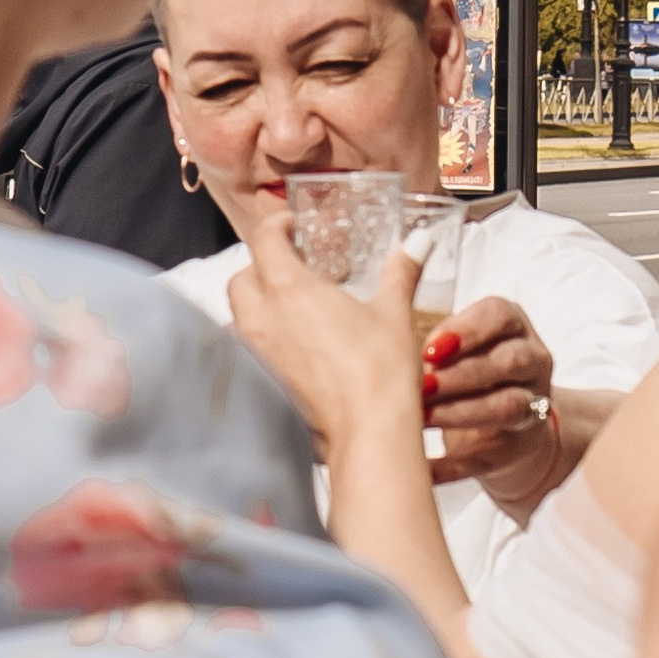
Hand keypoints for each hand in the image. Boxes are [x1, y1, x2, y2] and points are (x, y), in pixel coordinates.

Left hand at [226, 207, 423, 468]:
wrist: (369, 432)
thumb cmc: (380, 372)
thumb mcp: (395, 313)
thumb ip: (402, 271)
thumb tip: (417, 244)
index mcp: (290, 290)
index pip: (263, 239)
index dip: (275, 225)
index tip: (291, 226)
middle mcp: (263, 319)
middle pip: (242, 277)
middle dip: (261, 267)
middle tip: (292, 268)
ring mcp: (257, 355)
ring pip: (241, 316)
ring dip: (260, 305)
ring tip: (296, 309)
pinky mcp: (262, 384)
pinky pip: (251, 351)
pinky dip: (266, 341)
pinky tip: (299, 349)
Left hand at [422, 297, 560, 507]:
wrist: (505, 425)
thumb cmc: (470, 372)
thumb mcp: (460, 346)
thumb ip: (438, 344)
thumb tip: (390, 348)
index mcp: (513, 328)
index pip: (500, 316)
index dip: (467, 331)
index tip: (430, 349)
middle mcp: (532, 363)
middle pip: (507, 362)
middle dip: (461, 374)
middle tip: (421, 386)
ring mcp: (531, 406)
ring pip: (506, 407)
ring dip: (460, 413)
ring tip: (419, 419)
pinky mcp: (515, 447)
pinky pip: (486, 456)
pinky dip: (452, 464)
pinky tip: (422, 466)